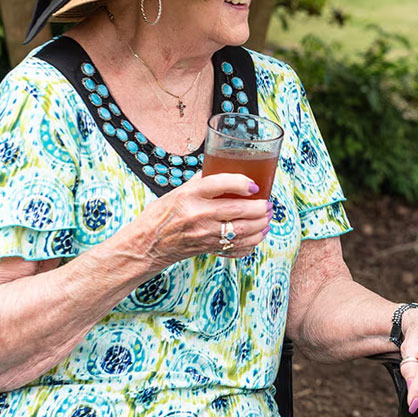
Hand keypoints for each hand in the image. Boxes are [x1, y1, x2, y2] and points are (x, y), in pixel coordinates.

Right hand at [138, 172, 274, 266]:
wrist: (148, 243)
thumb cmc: (163, 214)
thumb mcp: (178, 191)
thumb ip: (202, 181)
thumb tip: (222, 168)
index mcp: (190, 195)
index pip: (221, 184)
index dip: (243, 183)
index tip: (254, 185)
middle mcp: (199, 214)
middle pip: (239, 210)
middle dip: (261, 207)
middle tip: (268, 203)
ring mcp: (205, 234)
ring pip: (243, 231)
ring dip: (262, 224)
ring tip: (267, 217)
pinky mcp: (209, 248)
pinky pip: (238, 248)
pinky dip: (252, 242)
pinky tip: (258, 234)